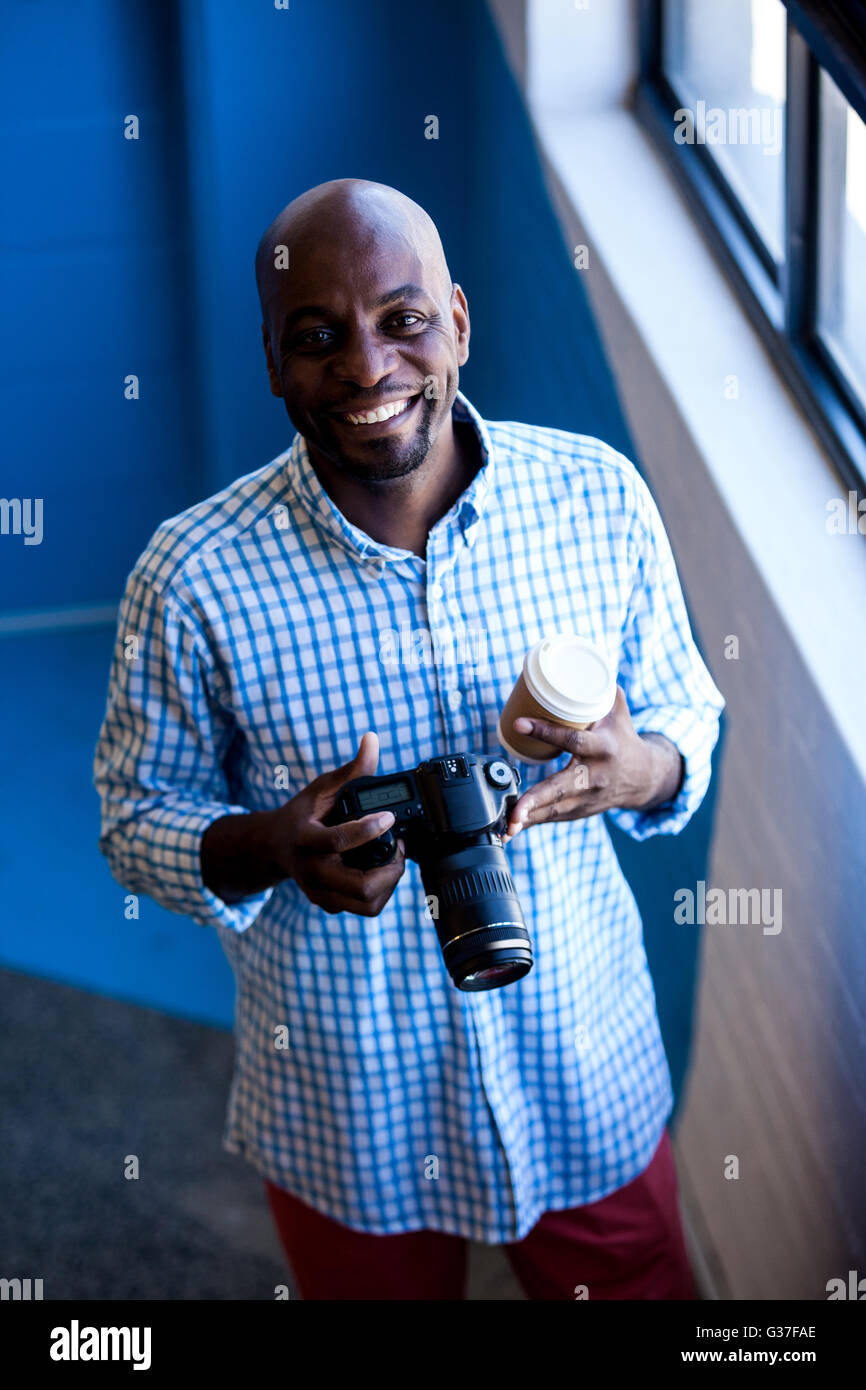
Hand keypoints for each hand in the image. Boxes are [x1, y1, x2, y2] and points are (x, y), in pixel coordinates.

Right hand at [270, 731, 406, 914]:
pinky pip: (364, 908)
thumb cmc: (301, 814)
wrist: (273, 847)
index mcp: (304, 839)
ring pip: (366, 904)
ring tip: (394, 859)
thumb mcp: (321, 788)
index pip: (338, 841)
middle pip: (360, 886)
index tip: (389, 817)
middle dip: (391, 868)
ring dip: (390, 883)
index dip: (369, 830)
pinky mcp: (328, 904)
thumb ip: (351, 769)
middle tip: (400, 846)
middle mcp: (311, 871)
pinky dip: (381, 892)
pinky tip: (382, 870)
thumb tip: (372, 740)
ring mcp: (319, 892)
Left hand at [501, 686, 682, 841]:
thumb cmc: (624, 738)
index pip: (572, 740)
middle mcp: (595, 777)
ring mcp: (588, 799)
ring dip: (528, 820)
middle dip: (536, 801)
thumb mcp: (618, 711)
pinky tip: (510, 830)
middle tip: (515, 811)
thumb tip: (577, 663)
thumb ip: (600, 689)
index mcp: (603, 749)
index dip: (545, 731)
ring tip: (506, 827)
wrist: (645, 777)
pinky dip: (531, 825)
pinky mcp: (580, 812)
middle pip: (562, 790)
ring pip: (555, 811)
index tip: (519, 723)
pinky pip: (553, 819)